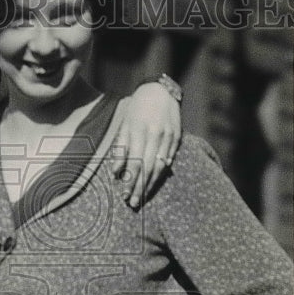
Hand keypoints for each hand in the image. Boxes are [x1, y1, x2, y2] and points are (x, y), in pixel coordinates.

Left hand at [110, 81, 181, 207]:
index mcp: (139, 131)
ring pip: (160, 165)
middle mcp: (155, 135)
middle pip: (147, 167)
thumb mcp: (124, 125)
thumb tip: (116, 172)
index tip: (125, 195)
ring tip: (143, 197)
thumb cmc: (136, 109)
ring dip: (151, 183)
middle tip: (133, 203)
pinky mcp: (177, 136)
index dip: (130, 181)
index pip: (135, 162)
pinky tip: (155, 182)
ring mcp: (168, 136)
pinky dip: (162, 172)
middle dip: (140, 187)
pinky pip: (169, 158)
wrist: (160, 91)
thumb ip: (120, 148)